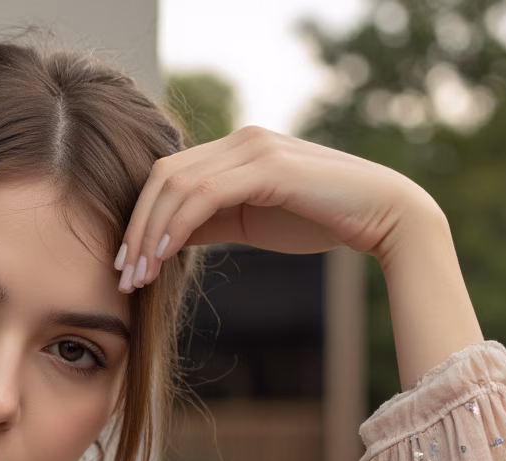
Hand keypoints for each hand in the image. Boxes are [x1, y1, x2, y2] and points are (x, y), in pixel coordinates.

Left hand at [116, 125, 438, 291]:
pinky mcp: (268, 166)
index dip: (139, 218)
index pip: (167, 176)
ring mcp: (253, 148)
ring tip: (139, 276)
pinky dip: (178, 225)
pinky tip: (165, 257)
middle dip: (136, 228)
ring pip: (177, 185)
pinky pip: (205, 194)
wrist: (383, 216)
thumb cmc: (318, 220)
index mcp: (233, 149)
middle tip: (122, 275)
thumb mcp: (250, 222)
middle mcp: (239, 139)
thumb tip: (166, 241)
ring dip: (150, 234)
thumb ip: (210, 221)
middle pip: (162, 178)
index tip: (126, 263)